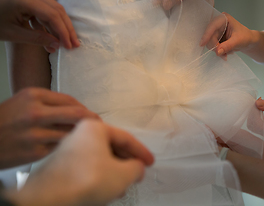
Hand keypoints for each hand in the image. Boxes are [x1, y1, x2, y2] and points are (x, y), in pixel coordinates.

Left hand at [0, 0, 79, 52]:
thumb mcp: (13, 34)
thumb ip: (37, 39)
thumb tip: (57, 46)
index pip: (51, 15)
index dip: (63, 32)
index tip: (69, 46)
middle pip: (57, 10)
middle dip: (66, 29)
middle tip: (74, 44)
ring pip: (54, 8)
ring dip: (61, 26)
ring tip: (67, 42)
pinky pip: (46, 8)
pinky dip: (51, 22)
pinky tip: (53, 35)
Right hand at [0, 88, 99, 168]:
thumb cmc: (5, 119)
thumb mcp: (24, 100)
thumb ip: (50, 102)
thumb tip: (77, 109)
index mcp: (33, 96)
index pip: (70, 100)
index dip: (84, 108)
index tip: (91, 114)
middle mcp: (35, 113)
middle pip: (77, 115)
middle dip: (92, 120)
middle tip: (99, 125)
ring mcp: (36, 134)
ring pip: (71, 133)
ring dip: (83, 136)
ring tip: (88, 138)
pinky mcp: (36, 152)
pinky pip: (61, 147)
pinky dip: (69, 147)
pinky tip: (71, 148)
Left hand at [6, 119, 153, 205]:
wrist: (50, 199)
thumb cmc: (87, 180)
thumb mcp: (123, 174)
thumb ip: (137, 167)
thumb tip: (137, 166)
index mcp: (95, 127)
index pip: (126, 138)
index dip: (141, 152)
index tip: (150, 162)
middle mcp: (80, 133)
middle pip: (112, 147)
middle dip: (127, 163)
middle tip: (137, 173)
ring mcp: (69, 149)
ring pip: (99, 158)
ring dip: (115, 171)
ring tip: (123, 185)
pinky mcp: (61, 164)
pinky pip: (87, 166)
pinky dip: (100, 175)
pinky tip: (105, 188)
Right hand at [201, 12, 263, 62]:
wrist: (248, 41)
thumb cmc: (246, 37)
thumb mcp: (238, 41)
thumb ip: (227, 46)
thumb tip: (217, 52)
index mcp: (224, 18)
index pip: (212, 26)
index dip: (207, 35)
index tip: (202, 44)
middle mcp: (218, 23)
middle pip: (210, 35)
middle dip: (215, 47)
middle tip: (223, 55)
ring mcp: (216, 30)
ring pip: (210, 42)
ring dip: (217, 50)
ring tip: (227, 54)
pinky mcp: (216, 37)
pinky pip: (212, 46)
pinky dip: (218, 51)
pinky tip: (225, 53)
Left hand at [256, 98, 263, 137]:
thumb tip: (256, 103)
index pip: (257, 127)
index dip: (253, 117)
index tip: (254, 106)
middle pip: (254, 127)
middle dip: (252, 116)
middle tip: (257, 104)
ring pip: (254, 127)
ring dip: (253, 116)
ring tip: (260, 106)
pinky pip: (256, 125)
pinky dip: (255, 117)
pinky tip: (260, 109)